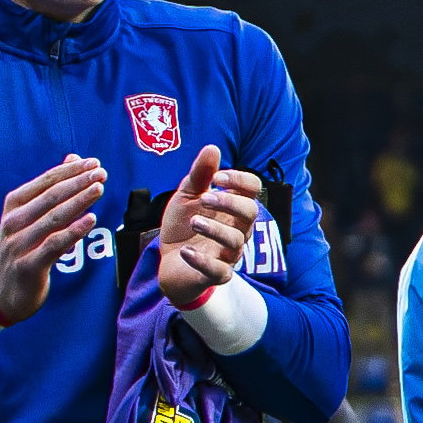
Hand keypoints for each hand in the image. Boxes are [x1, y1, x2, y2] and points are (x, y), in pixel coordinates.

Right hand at [0, 155, 105, 327]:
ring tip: (99, 189)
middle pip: (50, 197)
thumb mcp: (30, 217)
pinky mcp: (29, 266)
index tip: (93, 162)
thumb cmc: (21, 248)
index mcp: (14, 206)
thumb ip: (52, 190)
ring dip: (78, 202)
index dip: (69, 170)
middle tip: (101, 173)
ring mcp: (19, 244)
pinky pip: (53, 246)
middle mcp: (14, 222)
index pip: (45, 182)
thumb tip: (73, 158)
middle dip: (77, 182)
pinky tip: (91, 220)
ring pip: (53, 218)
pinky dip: (73, 232)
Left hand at [151, 149, 263, 307]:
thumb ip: (200, 175)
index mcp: (233, 208)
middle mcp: (237, 229)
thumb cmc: (183, 227)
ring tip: (193, 221)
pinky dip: (202, 261)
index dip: (239, 180)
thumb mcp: (186, 197)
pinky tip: (186, 252)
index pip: (253, 190)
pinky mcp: (216, 275)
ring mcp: (228, 253)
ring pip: (236, 241)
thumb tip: (212, 148)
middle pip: (251, 213)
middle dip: (230, 203)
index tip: (217, 177)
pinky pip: (218, 271)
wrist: (169, 263)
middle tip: (204, 198)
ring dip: (215, 229)